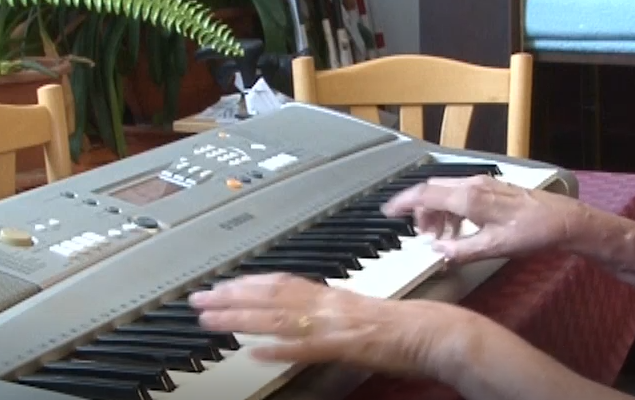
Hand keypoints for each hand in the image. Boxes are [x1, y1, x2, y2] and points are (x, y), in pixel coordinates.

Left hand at [189, 273, 457, 376]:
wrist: (436, 332)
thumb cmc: (407, 327)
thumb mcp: (362, 313)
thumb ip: (331, 314)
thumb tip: (305, 321)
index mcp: (334, 296)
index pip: (283, 282)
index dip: (249, 282)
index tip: (222, 285)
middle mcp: (329, 304)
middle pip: (272, 295)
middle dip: (231, 296)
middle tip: (198, 299)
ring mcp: (335, 324)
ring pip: (279, 317)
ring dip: (241, 317)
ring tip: (210, 320)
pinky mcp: (345, 345)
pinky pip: (306, 346)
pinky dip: (279, 349)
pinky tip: (254, 352)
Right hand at [381, 174, 584, 263]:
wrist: (564, 220)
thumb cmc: (532, 232)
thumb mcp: (493, 248)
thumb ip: (460, 250)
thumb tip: (436, 252)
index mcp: (469, 197)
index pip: (425, 194)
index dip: (402, 202)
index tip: (388, 211)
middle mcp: (474, 184)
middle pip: (434, 191)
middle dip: (421, 211)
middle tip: (420, 235)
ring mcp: (485, 184)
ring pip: (448, 191)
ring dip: (438, 211)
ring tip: (441, 236)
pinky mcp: (494, 188)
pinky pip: (462, 193)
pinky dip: (452, 208)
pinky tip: (460, 228)